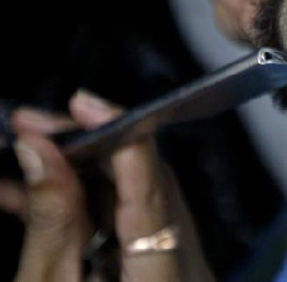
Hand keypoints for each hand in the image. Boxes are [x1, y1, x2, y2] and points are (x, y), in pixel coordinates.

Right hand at [0, 93, 211, 280]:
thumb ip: (49, 223)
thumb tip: (38, 152)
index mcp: (162, 272)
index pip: (151, 184)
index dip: (119, 135)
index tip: (82, 104)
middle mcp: (182, 260)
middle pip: (143, 181)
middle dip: (86, 148)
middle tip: (31, 126)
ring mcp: (174, 261)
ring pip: (130, 197)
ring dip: (76, 173)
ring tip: (21, 151)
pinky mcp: (159, 265)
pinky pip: (123, 222)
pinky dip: (83, 204)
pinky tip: (31, 193)